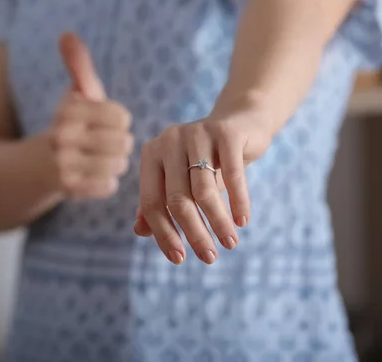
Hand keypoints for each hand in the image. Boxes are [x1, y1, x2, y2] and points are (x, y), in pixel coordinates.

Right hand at [51, 33, 133, 198]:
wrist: (34, 167)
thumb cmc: (69, 126)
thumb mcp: (74, 95)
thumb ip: (78, 66)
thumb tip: (67, 34)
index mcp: (68, 108)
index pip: (121, 117)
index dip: (119, 121)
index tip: (106, 122)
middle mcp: (62, 134)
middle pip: (123, 142)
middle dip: (120, 143)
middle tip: (105, 144)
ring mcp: (63, 163)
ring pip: (118, 165)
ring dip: (115, 164)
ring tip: (101, 160)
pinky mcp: (68, 188)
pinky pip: (110, 186)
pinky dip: (106, 182)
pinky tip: (93, 177)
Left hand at [134, 102, 273, 264]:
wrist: (242, 122)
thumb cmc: (207, 160)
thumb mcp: (181, 181)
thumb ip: (158, 203)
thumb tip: (139, 231)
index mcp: (152, 154)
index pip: (151, 202)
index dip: (163, 234)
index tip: (179, 258)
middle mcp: (169, 140)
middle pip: (177, 199)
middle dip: (194, 233)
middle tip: (209, 258)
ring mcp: (196, 133)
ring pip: (204, 191)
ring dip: (218, 223)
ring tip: (230, 244)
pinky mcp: (225, 131)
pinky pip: (232, 174)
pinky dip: (238, 201)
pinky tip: (242, 221)